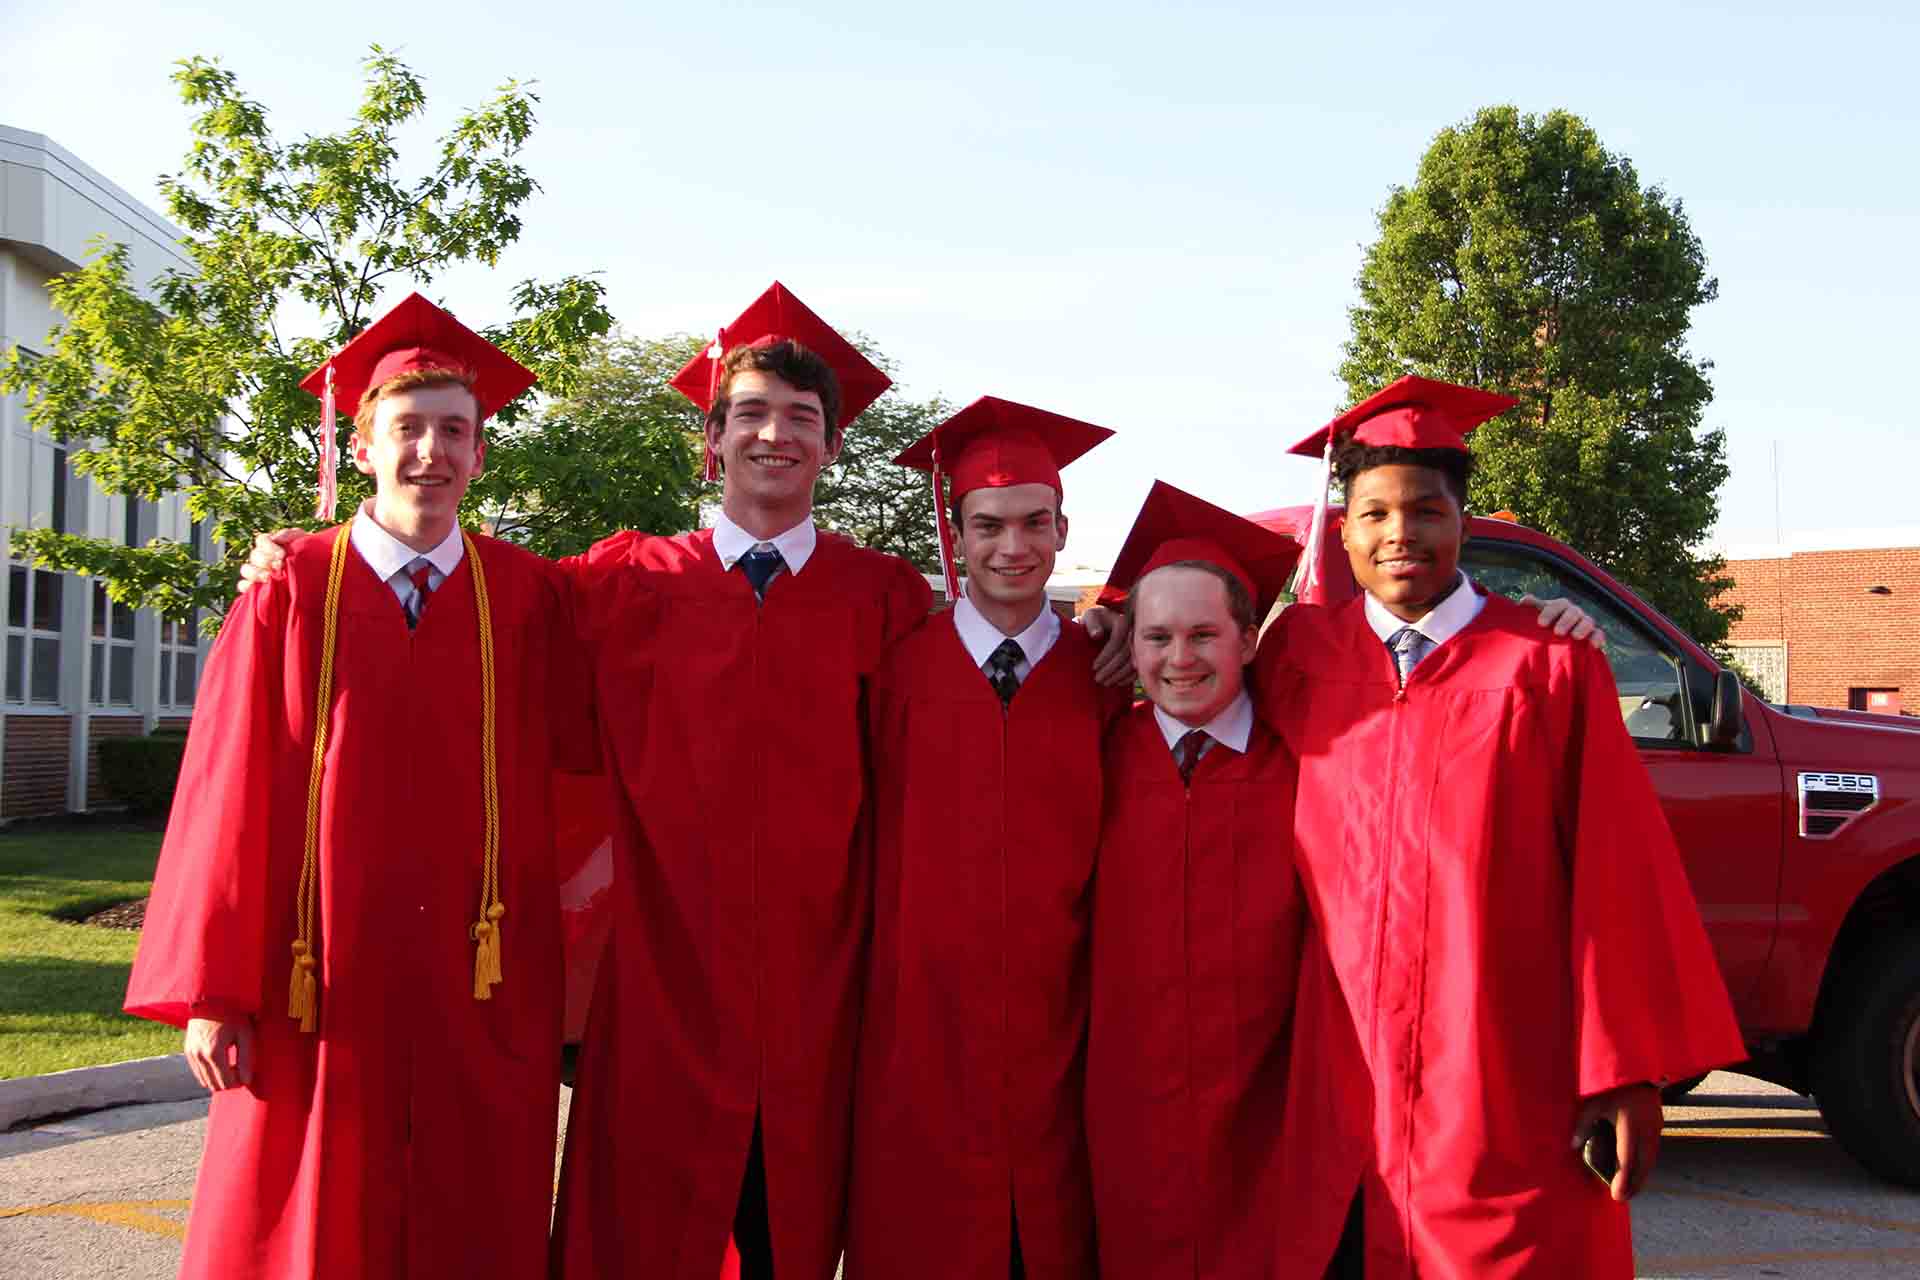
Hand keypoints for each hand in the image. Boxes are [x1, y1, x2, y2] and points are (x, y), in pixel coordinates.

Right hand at [184, 1016, 255, 1091]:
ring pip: (205, 1081)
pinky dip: (209, 1072)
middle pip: (215, 1085)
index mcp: (214, 1054)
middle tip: (239, 1068)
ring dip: (218, 1078)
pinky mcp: (187, 1051)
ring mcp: (191, 1055)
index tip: (246, 1071)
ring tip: (231, 1063)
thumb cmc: (232, 1014)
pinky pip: (198, 1072)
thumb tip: (247, 1081)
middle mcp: (199, 1057)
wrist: (210, 998)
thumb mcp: (245, 1034)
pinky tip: (220, 1061)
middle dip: (229, 1081)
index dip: (239, 1082)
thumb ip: (246, 1059)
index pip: (226, 1083)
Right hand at [236, 528, 303, 590]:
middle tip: (279, 566)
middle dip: (265, 560)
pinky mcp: (256, 587)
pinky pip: (244, 586)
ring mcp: (258, 572)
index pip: (261, 540)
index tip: (281, 554)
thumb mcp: (303, 540)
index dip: (268, 546)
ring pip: (246, 569)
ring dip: (255, 573)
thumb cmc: (309, 555)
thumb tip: (276, 538)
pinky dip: (247, 586)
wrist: (316, 573)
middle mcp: (262, 558)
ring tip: (268, 577)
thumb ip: (290, 535)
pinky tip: (257, 587)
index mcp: (271, 544)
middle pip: (254, 555)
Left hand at [1079, 605, 1135, 687]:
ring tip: (1106, 683)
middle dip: (1111, 668)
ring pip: (1133, 662)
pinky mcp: (1142, 653)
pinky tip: (1118, 683)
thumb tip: (1096, 635)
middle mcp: (1135, 631)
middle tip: (1098, 679)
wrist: (1106, 623)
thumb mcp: (1091, 617)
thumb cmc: (1096, 621)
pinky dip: (1129, 677)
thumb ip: (1092, 624)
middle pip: (1125, 653)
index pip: (1116, 640)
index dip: (1105, 656)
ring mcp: (1140, 644)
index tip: (1094, 667)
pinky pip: (1138, 668)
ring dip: (1119, 675)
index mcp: (1123, 621)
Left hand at [1521, 593, 1603, 649]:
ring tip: (1575, 637)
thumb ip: (1532, 608)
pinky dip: (1598, 638)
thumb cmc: (1544, 627)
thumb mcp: (1536, 617)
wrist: (1555, 641)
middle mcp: (1574, 612)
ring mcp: (1585, 623)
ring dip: (1582, 628)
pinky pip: (1598, 634)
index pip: (1557, 605)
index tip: (1541, 623)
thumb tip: (1525, 599)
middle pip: (1573, 612)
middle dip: (1566, 621)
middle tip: (1557, 632)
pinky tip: (1594, 646)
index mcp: (1560, 606)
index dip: (1550, 612)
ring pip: (1588, 621)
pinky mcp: (1593, 635)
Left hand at [1574, 1082, 1661, 1200]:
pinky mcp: (1659, 1123)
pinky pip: (1654, 1150)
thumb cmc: (1613, 1084)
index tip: (1617, 1196)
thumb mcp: (1594, 1102)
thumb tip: (1572, 1145)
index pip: (1628, 1160)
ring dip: (1642, 1175)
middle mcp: (1647, 1131)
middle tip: (1623, 1198)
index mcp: (1630, 1126)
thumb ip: (1584, 1124)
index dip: (1623, 1180)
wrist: (1638, 1067)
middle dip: (1635, 1184)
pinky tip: (1638, 1168)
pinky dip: (1646, 1162)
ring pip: (1652, 1159)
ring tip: (1630, 1188)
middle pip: (1644, 1166)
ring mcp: (1656, 1127)